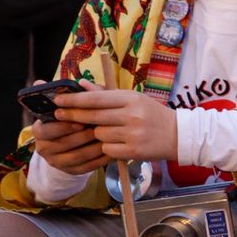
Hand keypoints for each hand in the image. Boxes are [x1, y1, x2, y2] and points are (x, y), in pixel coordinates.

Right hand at [30, 81, 106, 174]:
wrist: (71, 144)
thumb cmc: (71, 119)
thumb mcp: (69, 107)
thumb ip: (71, 95)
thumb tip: (67, 81)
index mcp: (39, 130)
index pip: (47, 129)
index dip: (64, 125)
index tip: (81, 120)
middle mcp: (44, 148)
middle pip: (65, 143)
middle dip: (84, 135)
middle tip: (101, 128)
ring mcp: (57, 162)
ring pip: (79, 155)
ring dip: (95, 146)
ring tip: (110, 137)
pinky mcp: (72, 171)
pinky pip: (88, 166)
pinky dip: (101, 158)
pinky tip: (113, 149)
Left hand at [55, 87, 177, 161]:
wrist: (179, 135)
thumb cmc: (152, 114)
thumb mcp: (133, 99)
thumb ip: (106, 94)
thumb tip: (81, 85)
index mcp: (131, 99)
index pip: (96, 99)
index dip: (74, 100)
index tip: (57, 100)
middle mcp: (132, 116)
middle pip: (93, 116)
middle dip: (73, 115)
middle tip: (58, 115)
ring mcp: (133, 135)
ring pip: (99, 134)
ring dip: (96, 134)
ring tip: (103, 131)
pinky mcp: (134, 151)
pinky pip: (107, 149)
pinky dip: (106, 147)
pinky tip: (114, 143)